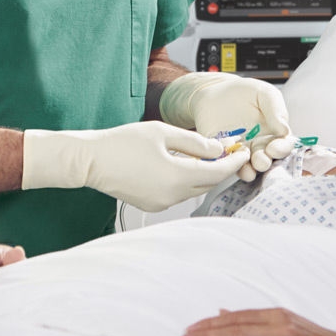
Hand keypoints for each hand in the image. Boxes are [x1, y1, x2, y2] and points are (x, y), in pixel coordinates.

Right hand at [22, 121, 250, 211]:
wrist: (91, 160)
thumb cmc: (122, 142)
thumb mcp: (163, 132)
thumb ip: (194, 142)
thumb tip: (218, 148)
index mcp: (176, 177)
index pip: (217, 173)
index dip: (234, 162)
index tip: (244, 151)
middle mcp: (171, 196)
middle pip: (208, 183)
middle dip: (221, 167)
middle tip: (229, 149)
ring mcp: (161, 203)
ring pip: (193, 188)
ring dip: (204, 173)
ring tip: (208, 153)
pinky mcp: (152, 204)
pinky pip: (178, 192)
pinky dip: (187, 179)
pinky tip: (185, 163)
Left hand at [159, 73, 294, 180]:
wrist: (214, 92)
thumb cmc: (243, 92)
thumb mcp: (264, 94)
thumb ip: (276, 109)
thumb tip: (284, 130)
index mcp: (273, 133)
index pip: (283, 146)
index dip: (281, 149)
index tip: (275, 148)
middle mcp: (259, 146)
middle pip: (267, 160)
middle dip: (264, 162)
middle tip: (260, 160)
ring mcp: (241, 153)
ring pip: (248, 167)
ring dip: (249, 170)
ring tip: (248, 169)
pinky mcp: (223, 154)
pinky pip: (226, 163)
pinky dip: (228, 166)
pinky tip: (228, 163)